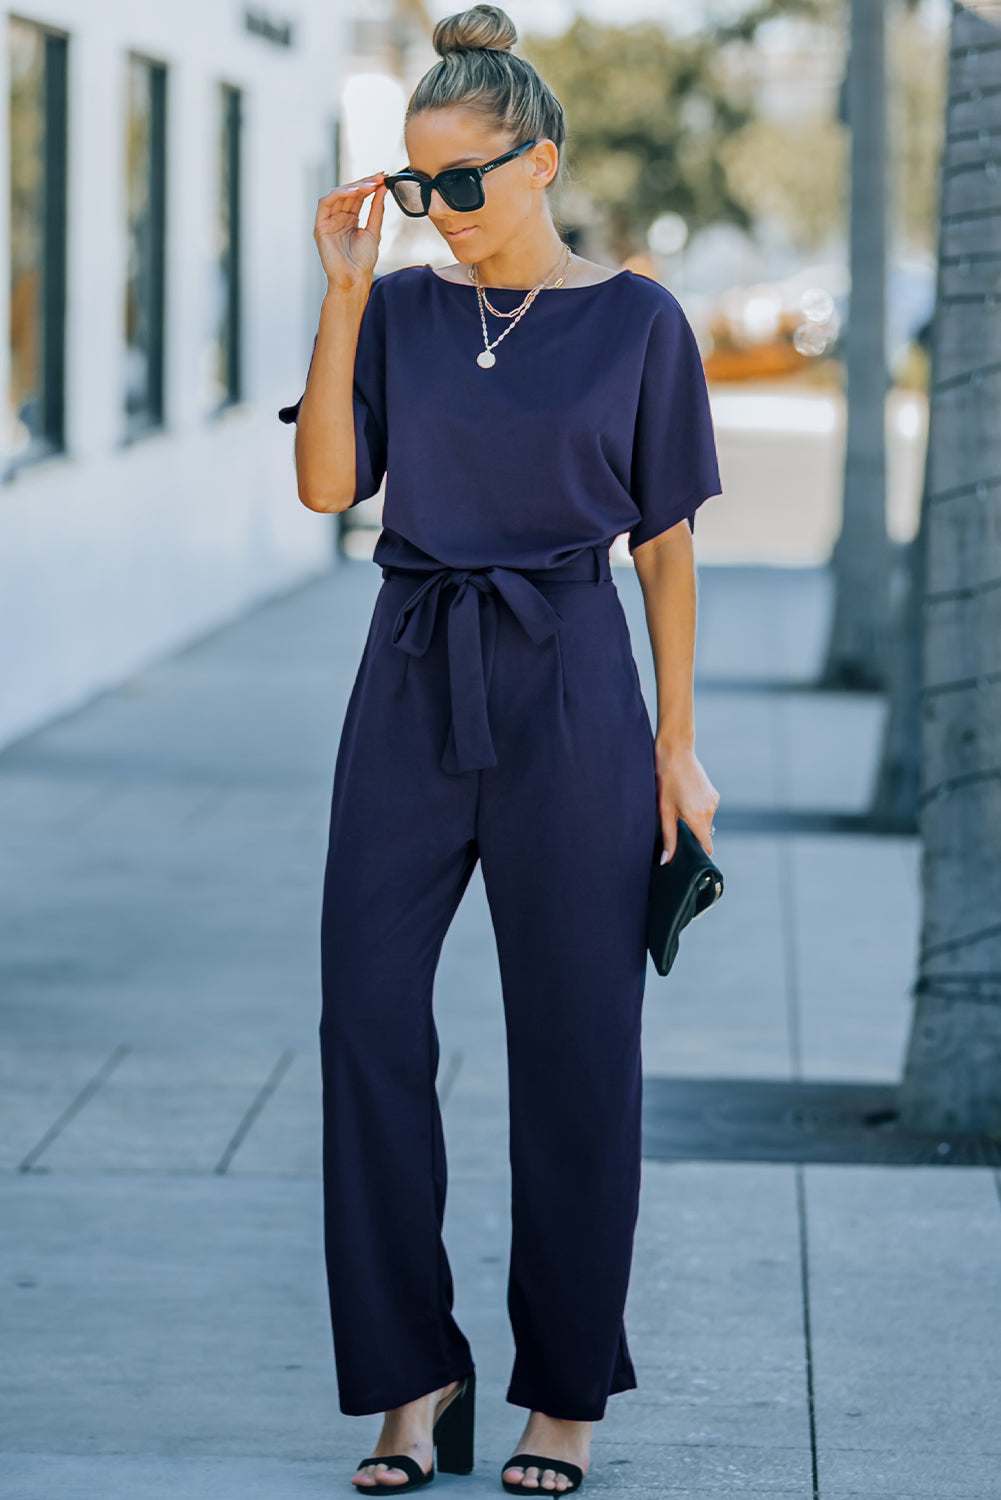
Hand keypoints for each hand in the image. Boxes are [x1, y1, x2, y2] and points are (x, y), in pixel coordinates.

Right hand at [314, 173, 387, 292]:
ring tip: (370, 184)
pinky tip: (354, 191)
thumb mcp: (374, 230)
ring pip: (338, 195)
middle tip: (379, 177)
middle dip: (364, 183)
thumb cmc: (363, 261)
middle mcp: (338, 218)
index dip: (370, 185)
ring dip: (354, 187)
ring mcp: (329, 221)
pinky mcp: (320, 225)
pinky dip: (339, 194)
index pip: (359, 197)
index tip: (383, 177)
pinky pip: (326, 203)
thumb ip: (376, 209)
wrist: (354, 279)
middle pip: (349, 193)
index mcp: (350, 219)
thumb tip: (383, 188)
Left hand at [654, 739, 718, 862]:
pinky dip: (698, 812)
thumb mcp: (664, 810)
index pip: (706, 846)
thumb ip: (669, 837)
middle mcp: (710, 810)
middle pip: (705, 834)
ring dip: (695, 822)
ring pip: (706, 822)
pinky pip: (707, 811)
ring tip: (678, 809)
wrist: (677, 752)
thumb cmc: (667, 779)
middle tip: (675, 828)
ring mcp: (714, 801)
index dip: (699, 854)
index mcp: (698, 816)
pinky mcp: (714, 794)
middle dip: (693, 836)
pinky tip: (685, 800)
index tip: (689, 857)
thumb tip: (667, 860)